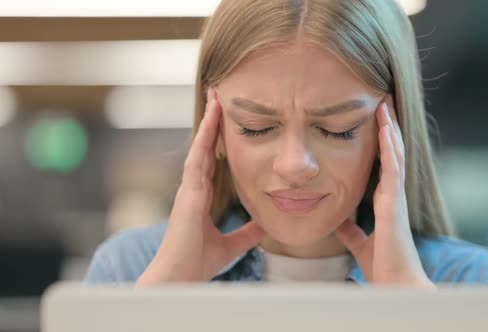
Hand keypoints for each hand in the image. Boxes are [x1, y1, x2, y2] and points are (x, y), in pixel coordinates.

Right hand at [137, 88, 264, 285]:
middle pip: (205, 148)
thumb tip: (265, 226)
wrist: (179, 278)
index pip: (212, 161)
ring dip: (209, 122)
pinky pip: (197, 157)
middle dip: (213, 123)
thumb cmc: (197, 263)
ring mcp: (189, 188)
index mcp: (201, 197)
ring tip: (217, 96)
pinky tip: (212, 118)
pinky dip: (205, 136)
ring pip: (200, 146)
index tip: (226, 120)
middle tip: (220, 96)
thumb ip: (247, 233)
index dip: (218, 140)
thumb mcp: (231, 245)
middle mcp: (193, 188)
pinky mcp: (188, 192)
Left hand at [335, 101, 434, 287]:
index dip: (382, 144)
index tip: (376, 124)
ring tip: (384, 106)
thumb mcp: (360, 244)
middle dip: (387, 130)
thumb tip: (340, 223)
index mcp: (385, 204)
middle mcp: (393, 197)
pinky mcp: (394, 204)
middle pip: (391, 155)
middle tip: (382, 104)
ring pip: (394, 156)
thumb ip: (351, 232)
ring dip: (389, 130)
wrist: (395, 286)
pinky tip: (386, 129)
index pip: (384, 166)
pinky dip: (390, 147)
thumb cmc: (384, 268)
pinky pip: (393, 169)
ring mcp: (396, 198)